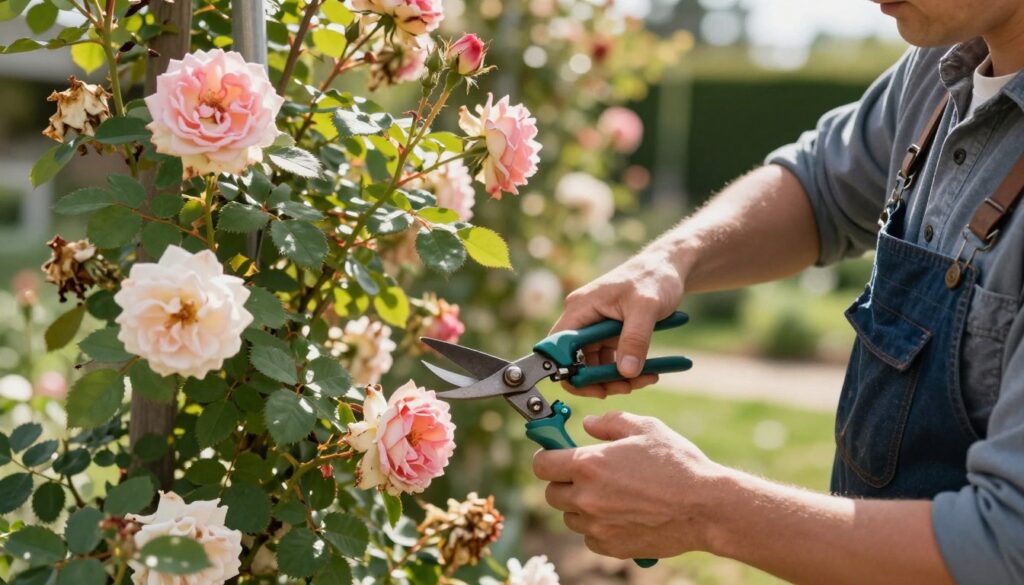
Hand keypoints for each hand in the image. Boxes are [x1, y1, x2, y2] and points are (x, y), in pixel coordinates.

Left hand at [532, 411, 723, 559]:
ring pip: (570, 518)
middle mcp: (586, 498)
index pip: (541, 465)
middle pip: (551, 494)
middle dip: (564, 483)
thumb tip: (587, 424)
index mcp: (588, 465)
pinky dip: (598, 529)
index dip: (547, 458)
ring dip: (581, 508)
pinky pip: (590, 538)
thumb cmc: (677, 464)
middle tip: (588, 476)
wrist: (705, 508)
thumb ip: (610, 422)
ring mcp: (597, 526)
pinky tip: (621, 516)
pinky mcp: (611, 547)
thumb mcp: (645, 428)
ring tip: (611, 496)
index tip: (558, 456)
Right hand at [551, 247, 683, 396]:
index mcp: (581, 308)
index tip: (591, 385)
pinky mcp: (609, 333)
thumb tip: (626, 373)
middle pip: (577, 361)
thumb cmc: (654, 277)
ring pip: (595, 364)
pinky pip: (610, 359)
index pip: (558, 345)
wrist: (669, 266)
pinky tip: (647, 373)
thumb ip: (635, 339)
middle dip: (599, 379)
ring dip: (615, 378)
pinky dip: (626, 370)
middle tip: (624, 388)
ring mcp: (596, 327)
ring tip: (642, 380)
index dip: (567, 370)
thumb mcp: (646, 308)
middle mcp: (583, 319)